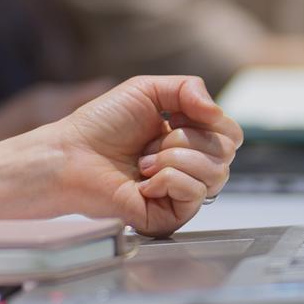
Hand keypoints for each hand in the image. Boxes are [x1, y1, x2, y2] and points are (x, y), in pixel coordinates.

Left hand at [0, 75, 241, 236]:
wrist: (72, 154)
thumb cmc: (101, 123)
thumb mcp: (145, 90)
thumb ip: (187, 88)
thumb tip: (218, 112)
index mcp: (189, 137)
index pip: (231, 134)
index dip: (213, 120)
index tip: (178, 114)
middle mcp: (191, 167)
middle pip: (226, 153)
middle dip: (185, 138)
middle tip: (151, 141)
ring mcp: (184, 193)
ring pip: (214, 173)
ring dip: (172, 158)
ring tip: (142, 161)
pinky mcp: (174, 215)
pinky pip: (195, 193)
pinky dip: (167, 178)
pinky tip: (143, 181)